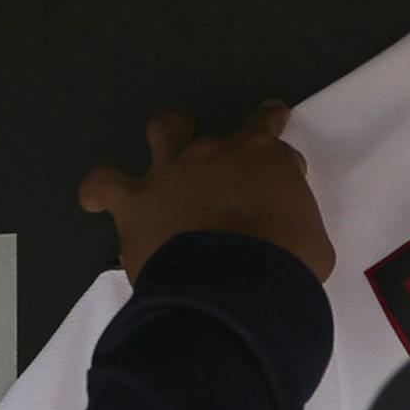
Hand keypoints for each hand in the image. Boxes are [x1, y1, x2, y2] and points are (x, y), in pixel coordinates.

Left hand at [78, 101, 335, 284]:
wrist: (236, 288)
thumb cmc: (286, 265)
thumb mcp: (313, 240)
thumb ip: (295, 219)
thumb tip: (282, 222)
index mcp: (260, 157)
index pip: (266, 127)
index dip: (271, 124)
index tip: (275, 121)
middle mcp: (211, 153)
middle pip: (215, 135)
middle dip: (222, 148)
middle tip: (226, 169)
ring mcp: (169, 174)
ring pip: (162, 134)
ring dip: (166, 138)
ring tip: (168, 156)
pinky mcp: (135, 203)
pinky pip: (105, 186)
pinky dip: (99, 191)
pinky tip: (96, 199)